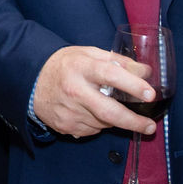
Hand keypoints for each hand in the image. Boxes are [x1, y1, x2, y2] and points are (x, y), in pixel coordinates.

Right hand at [32, 47, 157, 139]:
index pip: (110, 75)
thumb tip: (145, 72)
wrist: (32, 81)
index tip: (150, 94)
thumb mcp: (89, 54)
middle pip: (109, 111)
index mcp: (81, 68)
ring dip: (114, 118)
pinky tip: (91, 111)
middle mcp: (74, 91)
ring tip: (106, 105)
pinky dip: (99, 123)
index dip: (133, 85)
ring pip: (104, 122)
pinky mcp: (66, 126)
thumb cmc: (64, 65)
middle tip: (150, 126)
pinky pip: (93, 130)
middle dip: (133, 121)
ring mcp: (69, 112)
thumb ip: (118, 61)